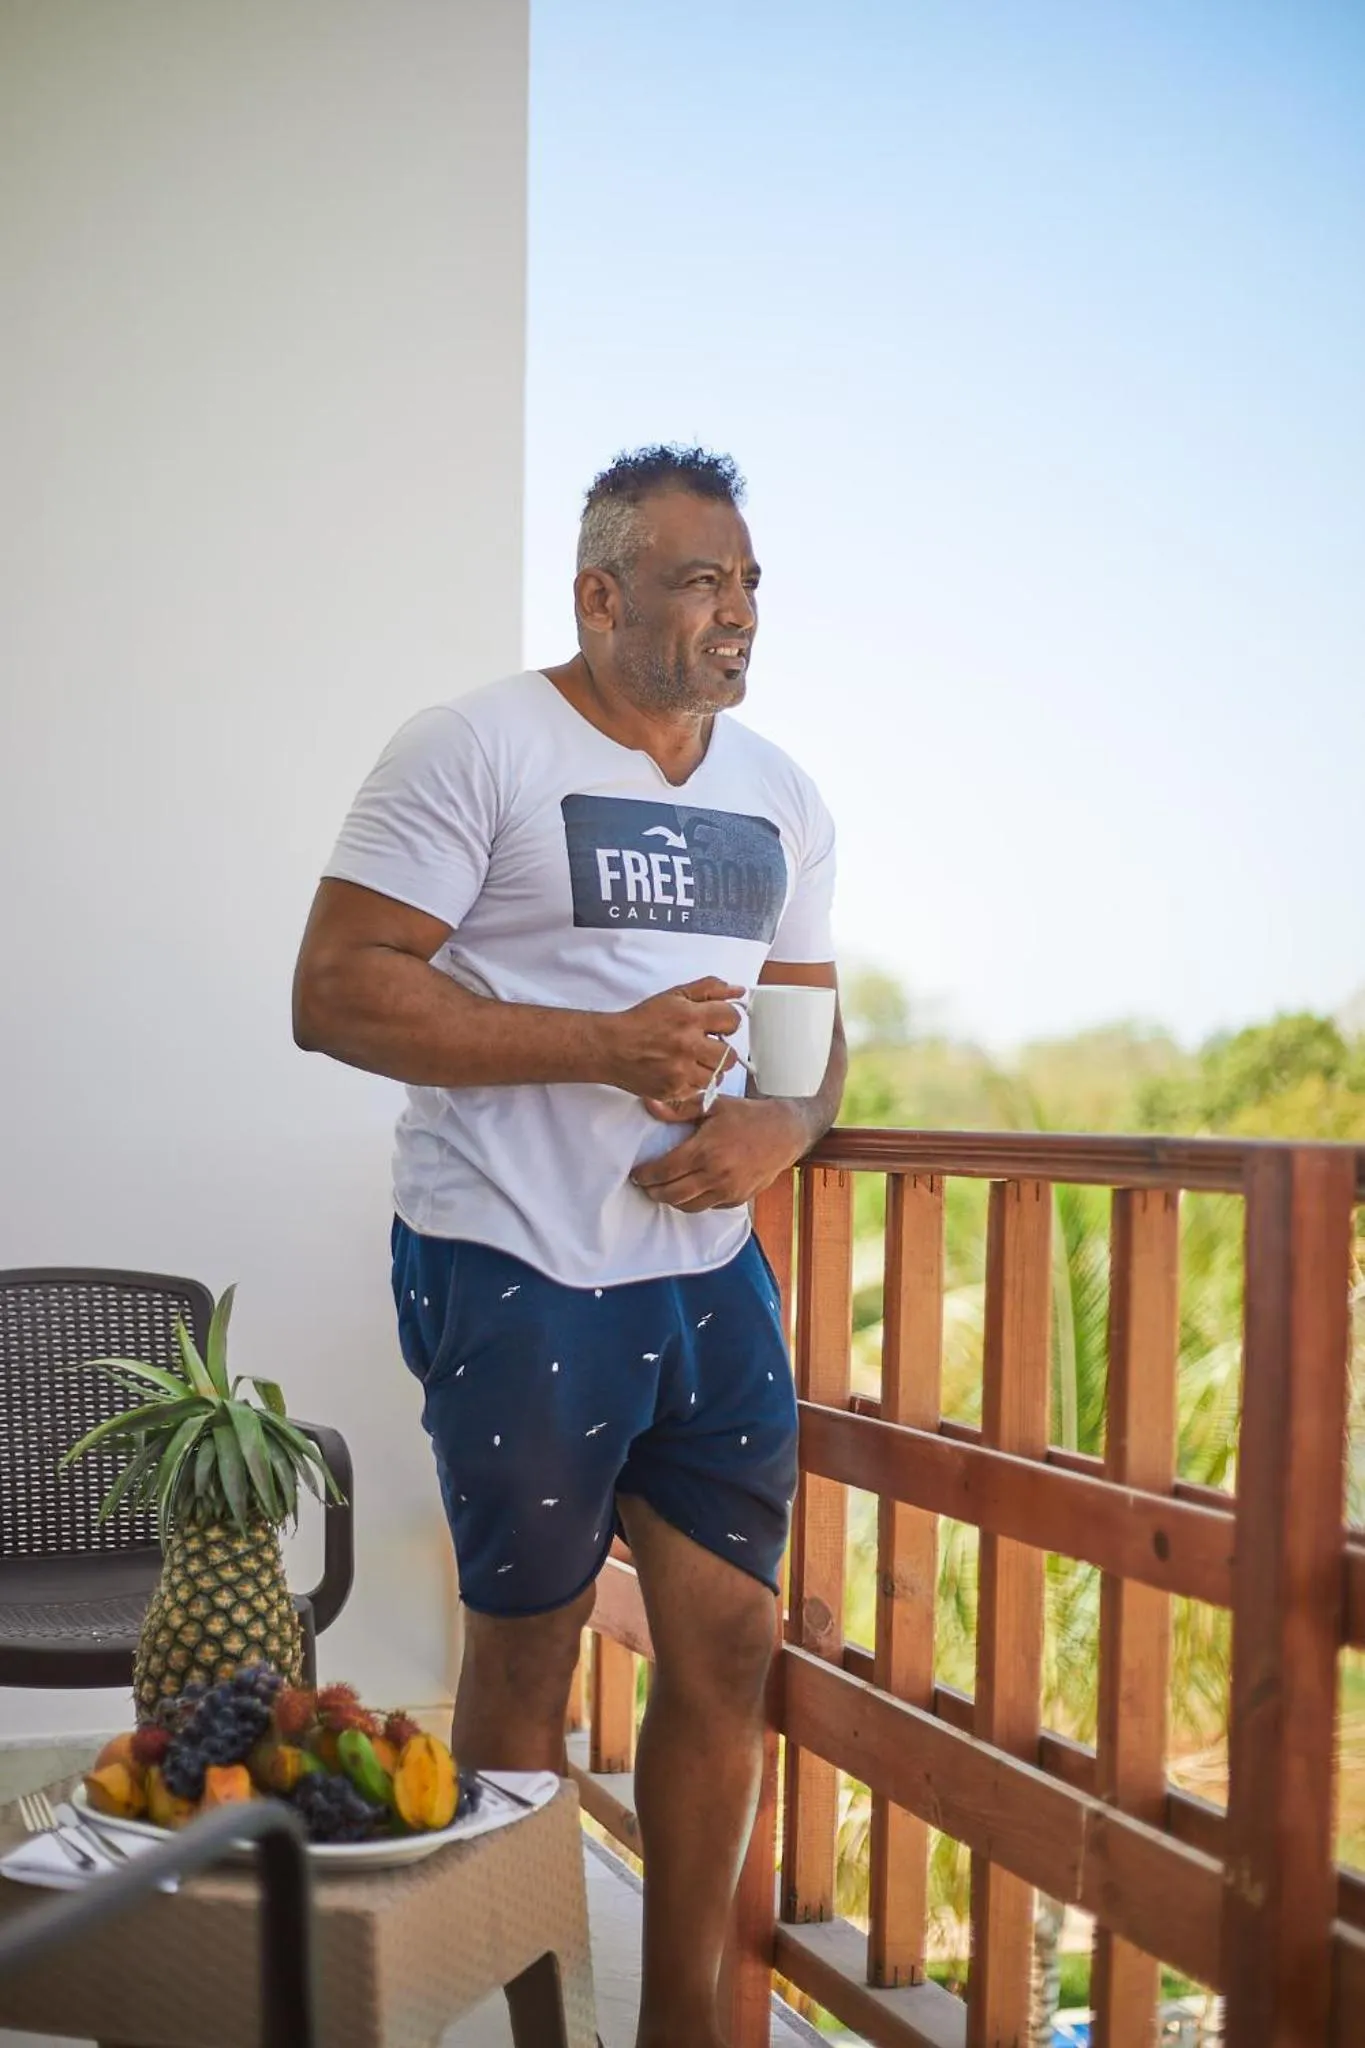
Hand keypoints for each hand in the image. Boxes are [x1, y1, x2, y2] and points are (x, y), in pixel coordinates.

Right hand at [595, 978, 744, 1102]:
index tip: (717, 1024)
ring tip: (693, 1059)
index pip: (732, 1020)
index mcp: (690, 1017)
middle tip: (705, 1045)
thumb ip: (709, 989)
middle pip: (730, 1056)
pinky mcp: (674, 1090)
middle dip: (721, 1049)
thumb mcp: (675, 996)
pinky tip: (681, 1071)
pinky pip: (699, 1090)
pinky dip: (694, 1082)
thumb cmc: (643, 1020)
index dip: (727, 1021)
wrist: (611, 1047)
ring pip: (717, 1076)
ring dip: (709, 1068)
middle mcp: (688, 1045)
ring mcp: (681, 1071)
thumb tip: (738, 990)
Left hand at [630, 1096, 807, 1212]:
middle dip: (653, 1192)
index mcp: (705, 1150)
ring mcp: (728, 1190)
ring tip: (663, 1189)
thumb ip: (679, 1108)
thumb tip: (650, 1105)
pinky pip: (708, 1207)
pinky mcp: (738, 1199)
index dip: (646, 1175)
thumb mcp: (714, 1104)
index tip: (636, 1174)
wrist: (785, 1132)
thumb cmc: (747, 1115)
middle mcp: (715, 1174)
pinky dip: (694, 1202)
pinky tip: (689, 1191)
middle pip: (673, 1194)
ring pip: (689, 1206)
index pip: (665, 1171)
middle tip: (644, 1185)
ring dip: (671, 1200)